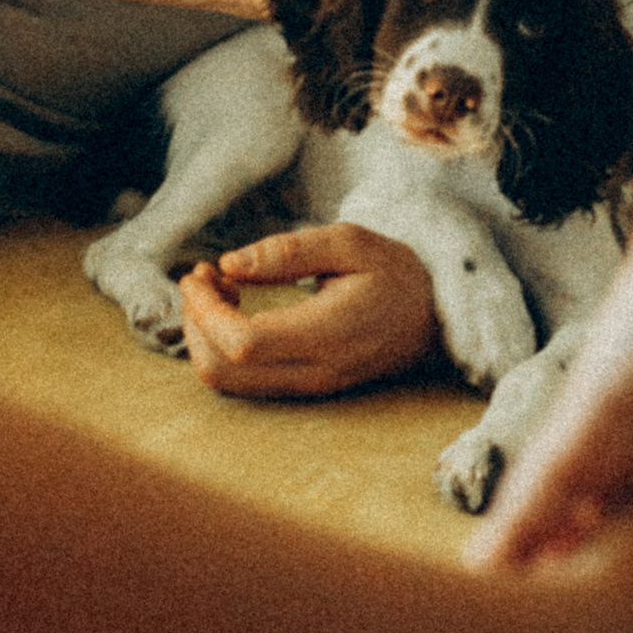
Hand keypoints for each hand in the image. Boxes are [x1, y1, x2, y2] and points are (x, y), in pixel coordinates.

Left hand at [178, 222, 441, 397]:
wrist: (437, 319)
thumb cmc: (396, 273)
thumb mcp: (350, 243)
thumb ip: (288, 252)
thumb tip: (230, 264)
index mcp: (328, 334)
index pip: (242, 342)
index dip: (206, 310)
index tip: (200, 272)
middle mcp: (315, 372)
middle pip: (223, 370)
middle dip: (196, 322)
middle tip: (203, 277)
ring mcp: (310, 388)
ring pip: (228, 382)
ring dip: (206, 336)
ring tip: (218, 289)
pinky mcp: (305, 389)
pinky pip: (246, 381)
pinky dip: (224, 348)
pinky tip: (236, 310)